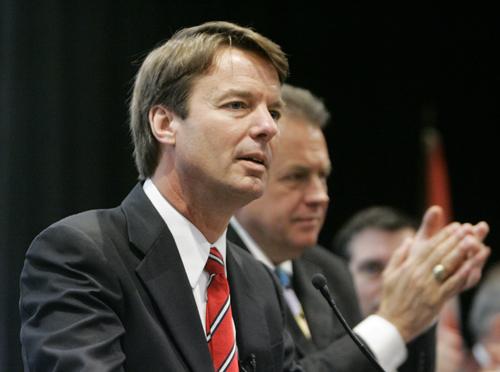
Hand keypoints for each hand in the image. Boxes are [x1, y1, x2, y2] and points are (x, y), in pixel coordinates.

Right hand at [376, 206, 489, 341]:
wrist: (392, 324)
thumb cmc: (391, 299)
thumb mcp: (389, 274)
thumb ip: (399, 256)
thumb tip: (408, 240)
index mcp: (408, 267)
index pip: (428, 247)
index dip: (442, 236)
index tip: (455, 226)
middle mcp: (418, 275)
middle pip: (439, 253)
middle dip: (454, 240)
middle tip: (468, 229)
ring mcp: (427, 287)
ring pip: (446, 267)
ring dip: (461, 253)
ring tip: (473, 242)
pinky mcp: (435, 301)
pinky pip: (451, 286)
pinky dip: (462, 276)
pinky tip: (472, 267)